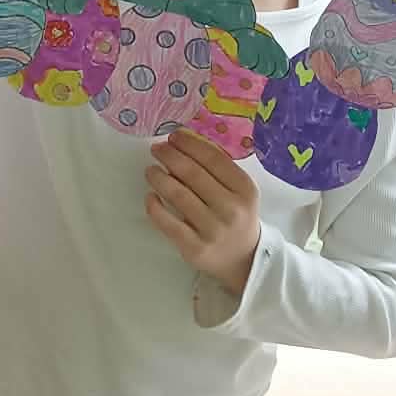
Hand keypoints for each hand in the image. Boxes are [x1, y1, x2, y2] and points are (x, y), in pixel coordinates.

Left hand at [145, 130, 259, 297]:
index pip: (213, 158)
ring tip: (150, 170)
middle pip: (192, 173)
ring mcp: (212, 229)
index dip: (189, 144)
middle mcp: (231, 208)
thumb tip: (182, 141)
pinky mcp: (194, 247)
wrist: (243, 259)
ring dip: (158, 177)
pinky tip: (150, 196)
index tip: (173, 136)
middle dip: (170, 156)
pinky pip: (167, 222)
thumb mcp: (239, 191)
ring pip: (177, 195)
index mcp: (244, 189)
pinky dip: (154, 206)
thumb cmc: (236, 216)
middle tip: (157, 149)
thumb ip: (217, 168)